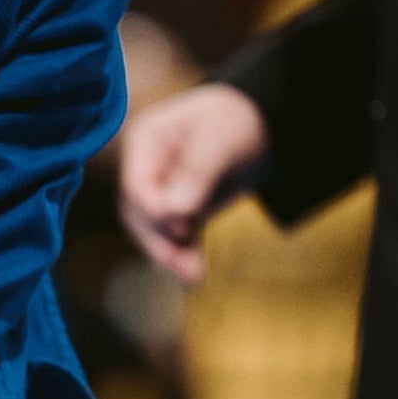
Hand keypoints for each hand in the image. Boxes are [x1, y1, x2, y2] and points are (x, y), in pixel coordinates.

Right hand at [116, 81, 268, 282]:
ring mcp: (160, 190)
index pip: (136, 185)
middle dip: (159, 241)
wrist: (261, 125)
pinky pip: (177, 237)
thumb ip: (196, 175)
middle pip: (140, 213)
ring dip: (171, 255)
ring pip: (155, 231)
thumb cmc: (237, 121)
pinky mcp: (180, 210)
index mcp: (145, 141)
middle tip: (181, 266)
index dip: (154, 211)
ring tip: (193, 277)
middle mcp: (145, 168)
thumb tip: (174, 215)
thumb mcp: (220, 141)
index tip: (180, 227)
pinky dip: (185, 255)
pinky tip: (195, 275)